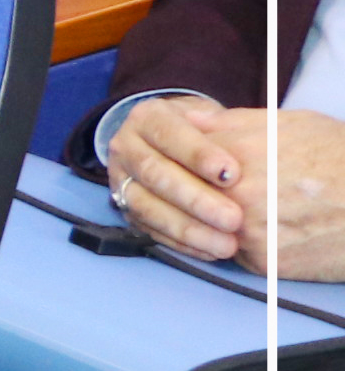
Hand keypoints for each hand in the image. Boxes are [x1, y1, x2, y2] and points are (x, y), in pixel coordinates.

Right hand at [110, 94, 246, 259]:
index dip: (199, 156)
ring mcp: (120, 180)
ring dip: (187, 229)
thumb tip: (250, 137)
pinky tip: (210, 251)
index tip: (232, 174)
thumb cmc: (206, 131)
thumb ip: (226, 126)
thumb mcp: (214, 118)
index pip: (170, 135)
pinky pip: (149, 231)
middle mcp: (126, 147)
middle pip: (155, 174)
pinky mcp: (125, 210)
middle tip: (234, 219)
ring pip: (147, 207)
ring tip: (227, 245)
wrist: (175, 142)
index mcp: (147, 118)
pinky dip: (180, 244)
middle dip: (196, 199)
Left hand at [174, 105, 344, 281]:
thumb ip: (233, 123)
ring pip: (204, 229)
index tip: (185, 167)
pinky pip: (232, 255)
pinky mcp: (262, 262)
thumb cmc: (339, 158)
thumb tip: (190, 120)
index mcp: (235, 154)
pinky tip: (264, 233)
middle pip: (185, 198)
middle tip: (214, 195)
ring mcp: (247, 231)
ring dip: (210, 224)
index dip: (180, 164)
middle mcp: (235, 194)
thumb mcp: (290, 124)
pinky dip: (239, 246)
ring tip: (246, 214)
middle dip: (190, 196)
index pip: (177, 160)